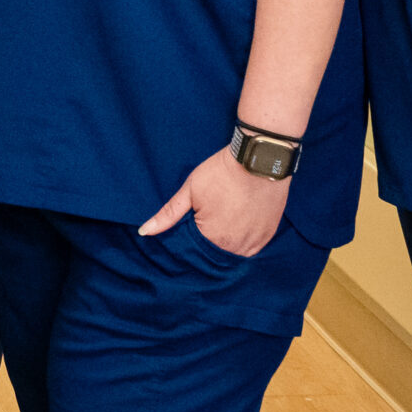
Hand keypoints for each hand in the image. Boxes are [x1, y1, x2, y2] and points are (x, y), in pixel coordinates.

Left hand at [140, 147, 288, 256]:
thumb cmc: (222, 173)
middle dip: (208, 241)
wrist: (259, 159)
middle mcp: (236, 247)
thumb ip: (168, 215)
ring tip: (224, 217)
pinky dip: (243, 238)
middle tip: (210, 216)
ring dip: (226, 241)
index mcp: (213, 238)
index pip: (195, 251)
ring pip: (234, 251)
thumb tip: (144, 232)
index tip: (194, 221)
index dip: (191, 238)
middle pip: (216, 252)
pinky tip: (238, 220)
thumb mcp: (190, 191)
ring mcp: (255, 242)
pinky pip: (251, 246)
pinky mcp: (268, 235)